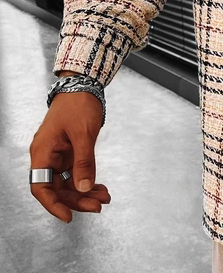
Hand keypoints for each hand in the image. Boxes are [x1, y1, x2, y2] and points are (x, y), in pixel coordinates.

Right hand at [29, 85, 110, 222]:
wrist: (84, 85)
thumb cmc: (78, 103)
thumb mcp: (83, 134)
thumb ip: (84, 162)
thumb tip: (84, 187)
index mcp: (43, 151)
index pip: (41, 186)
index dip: (53, 204)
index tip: (67, 216)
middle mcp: (47, 155)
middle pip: (57, 187)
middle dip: (78, 199)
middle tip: (98, 206)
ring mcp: (58, 154)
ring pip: (68, 182)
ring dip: (85, 191)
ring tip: (104, 198)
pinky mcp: (69, 151)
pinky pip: (76, 172)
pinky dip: (88, 179)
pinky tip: (100, 187)